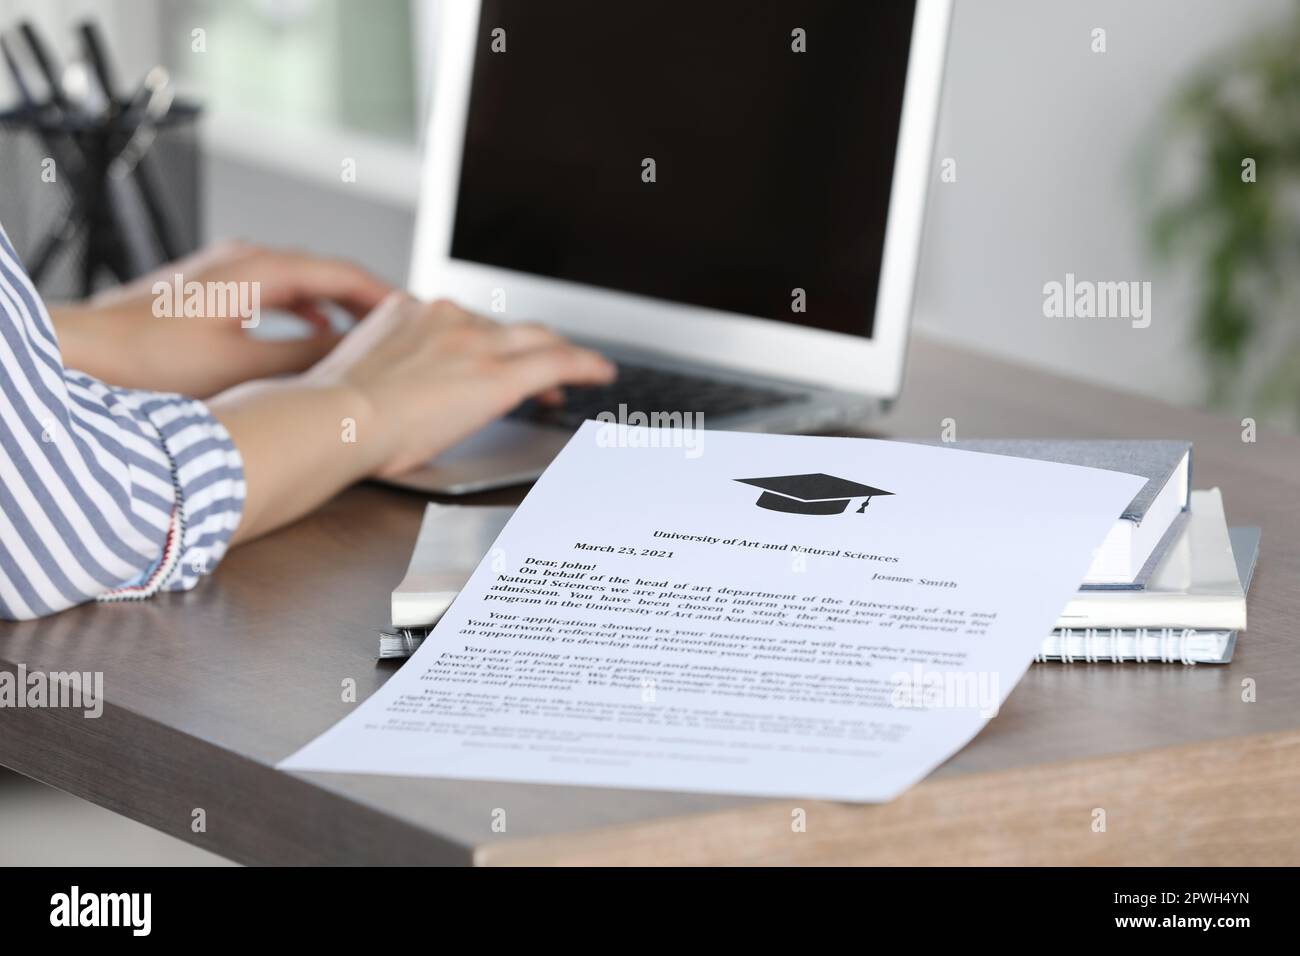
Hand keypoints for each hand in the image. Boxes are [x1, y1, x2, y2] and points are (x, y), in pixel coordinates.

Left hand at [52, 241, 391, 396]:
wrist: (89, 351)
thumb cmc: (150, 358)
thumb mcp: (241, 367)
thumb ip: (302, 360)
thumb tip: (348, 358)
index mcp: (261, 268)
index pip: (344, 273)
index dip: (386, 297)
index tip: (416, 316)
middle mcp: (247, 260)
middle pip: (327, 273)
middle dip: (368, 302)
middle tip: (403, 328)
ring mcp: (229, 272)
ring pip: (303, 283)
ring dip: (337, 308)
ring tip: (368, 335)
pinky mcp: (214, 290)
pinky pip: (279, 292)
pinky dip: (307, 311)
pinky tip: (314, 337)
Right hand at [209, 295, 615, 541]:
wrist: (338, 419)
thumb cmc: (335, 413)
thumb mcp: (361, 370)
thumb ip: (388, 364)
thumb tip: (396, 387)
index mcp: (411, 312)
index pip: (468, 320)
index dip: (493, 340)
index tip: (499, 354)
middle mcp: (448, 317)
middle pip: (507, 326)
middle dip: (532, 346)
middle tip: (548, 370)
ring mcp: (476, 343)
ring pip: (538, 340)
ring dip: (558, 359)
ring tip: (575, 378)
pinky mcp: (498, 374)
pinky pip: (558, 360)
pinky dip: (585, 364)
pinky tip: (601, 374)